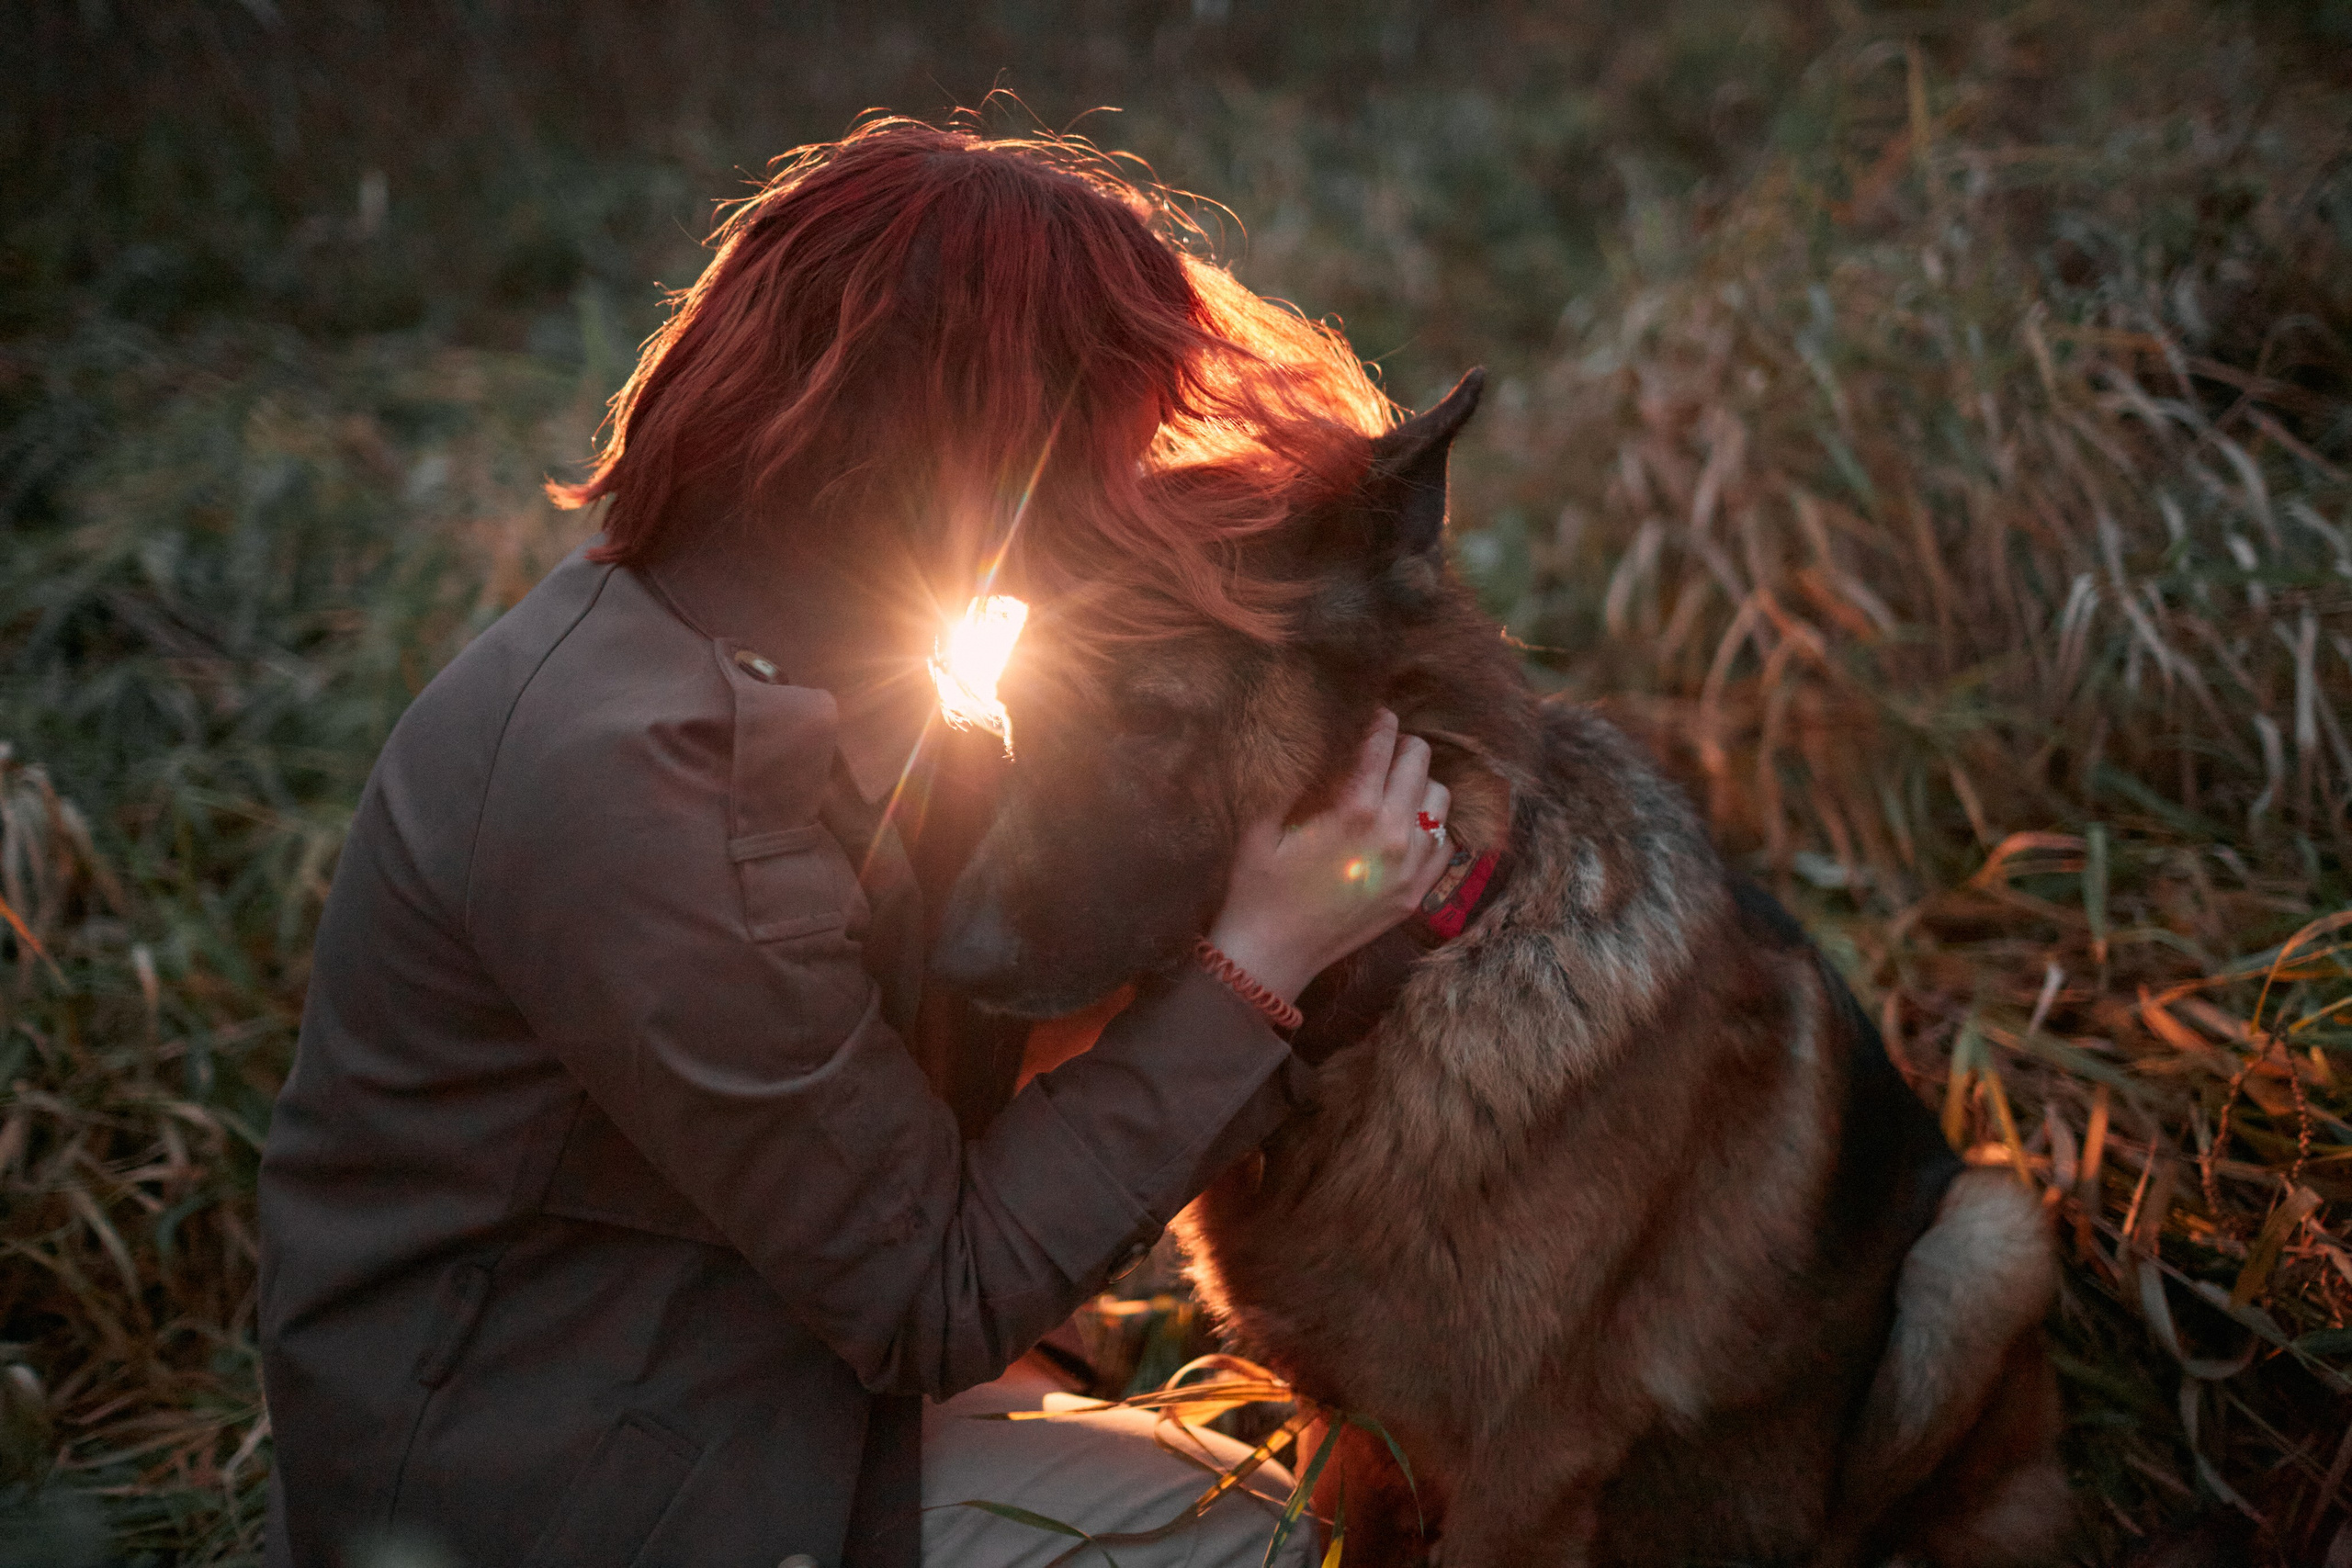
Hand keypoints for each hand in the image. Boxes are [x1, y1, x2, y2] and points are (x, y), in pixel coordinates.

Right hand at [1205, 710, 1453, 1002]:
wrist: (1271, 956)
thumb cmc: (1257, 886)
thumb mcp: (1262, 822)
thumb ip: (1295, 775)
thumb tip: (1317, 731)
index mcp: (1353, 810)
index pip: (1383, 741)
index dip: (1375, 720)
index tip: (1368, 714)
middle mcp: (1393, 835)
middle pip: (1419, 760)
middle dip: (1399, 746)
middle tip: (1377, 750)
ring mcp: (1411, 868)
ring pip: (1440, 798)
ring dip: (1419, 784)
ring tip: (1392, 788)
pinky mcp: (1415, 894)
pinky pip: (1445, 843)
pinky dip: (1431, 827)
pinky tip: (1404, 827)